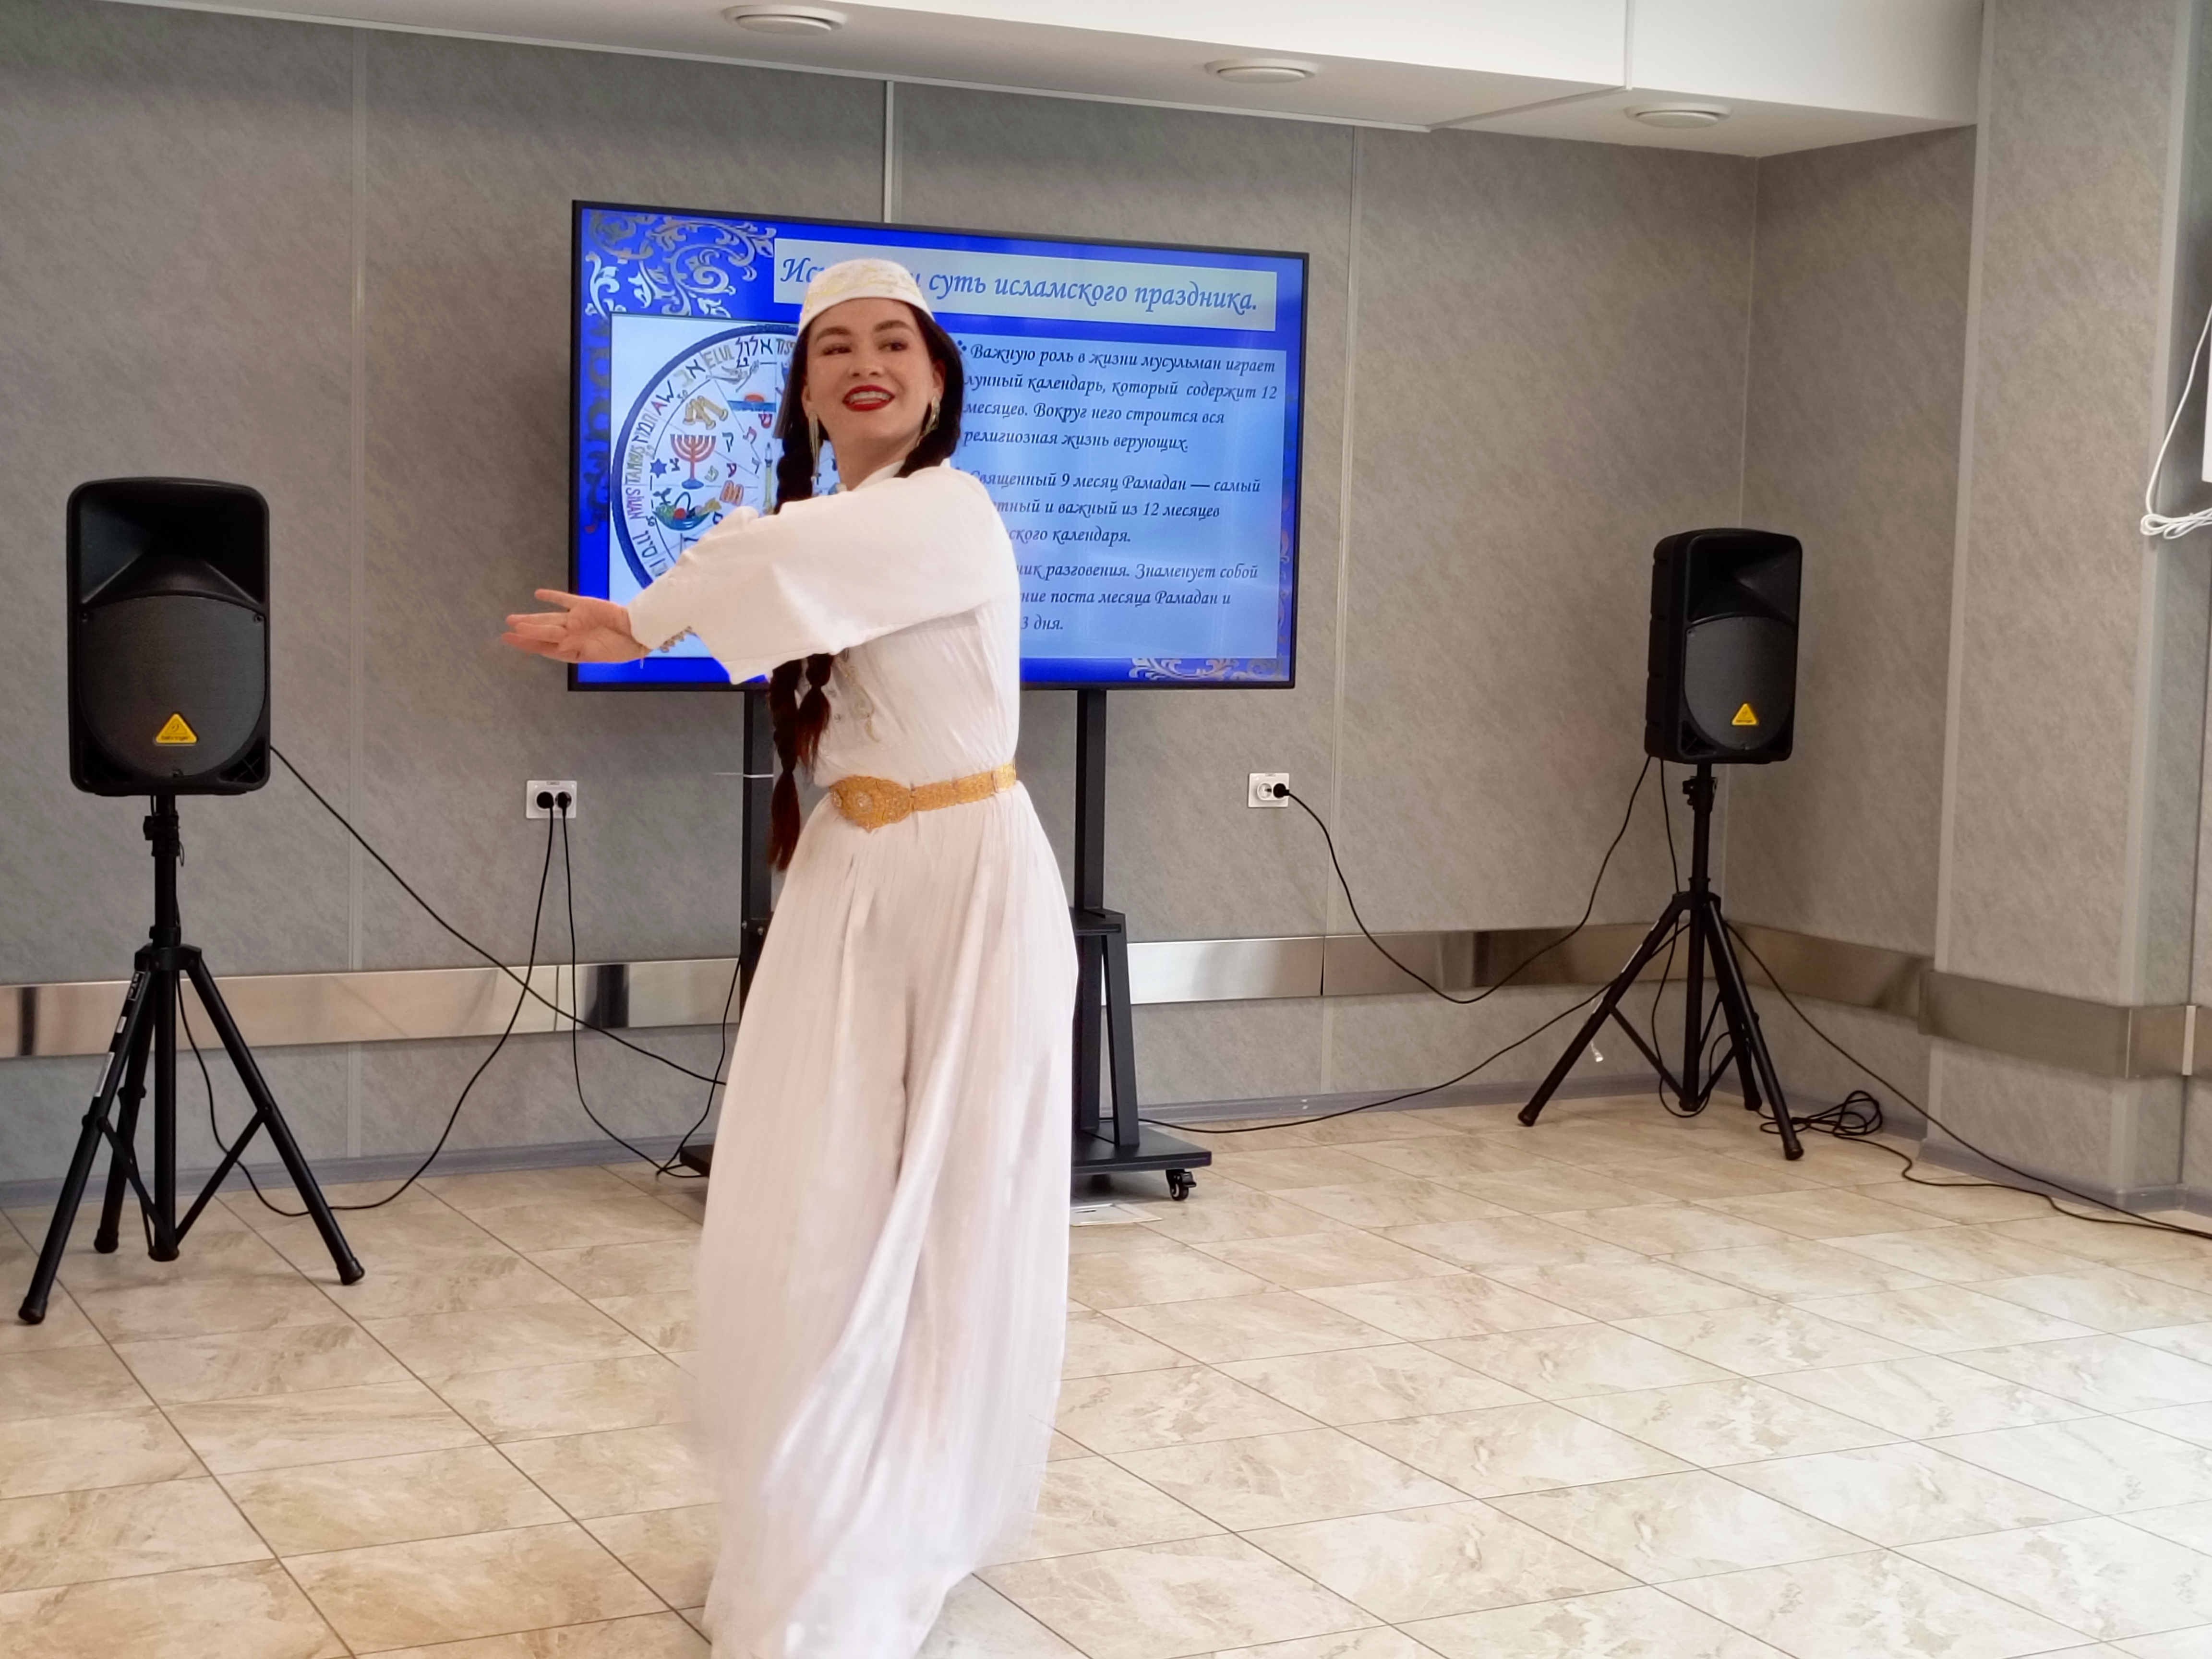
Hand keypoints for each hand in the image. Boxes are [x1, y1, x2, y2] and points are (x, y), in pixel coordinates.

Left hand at [502, 590, 649, 662]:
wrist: (636, 633)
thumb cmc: (618, 649)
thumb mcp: (592, 655)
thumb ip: (571, 649)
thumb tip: (549, 646)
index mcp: (572, 648)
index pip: (544, 646)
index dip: (526, 643)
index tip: (509, 639)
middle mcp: (570, 634)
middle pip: (542, 631)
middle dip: (524, 631)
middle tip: (506, 627)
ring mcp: (576, 619)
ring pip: (549, 617)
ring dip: (532, 617)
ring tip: (513, 618)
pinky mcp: (584, 605)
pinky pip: (564, 599)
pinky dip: (552, 597)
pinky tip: (538, 594)